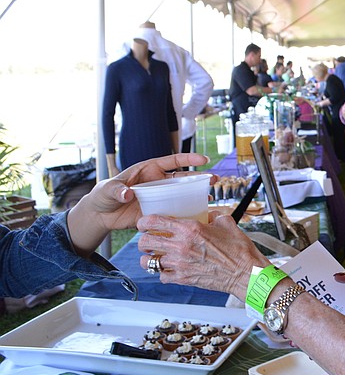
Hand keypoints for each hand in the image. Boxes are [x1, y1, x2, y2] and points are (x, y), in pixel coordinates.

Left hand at [70, 153, 210, 233]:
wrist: (100, 215)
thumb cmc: (103, 196)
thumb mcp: (108, 189)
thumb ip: (117, 190)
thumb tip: (127, 193)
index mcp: (149, 170)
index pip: (173, 161)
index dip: (189, 159)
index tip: (204, 160)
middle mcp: (158, 182)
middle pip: (183, 177)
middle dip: (200, 177)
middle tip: (214, 179)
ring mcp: (159, 197)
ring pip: (182, 194)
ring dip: (196, 195)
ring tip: (210, 197)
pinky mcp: (157, 211)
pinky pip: (174, 211)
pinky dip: (186, 212)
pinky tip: (196, 215)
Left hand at [137, 212, 267, 296]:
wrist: (245, 273)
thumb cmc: (239, 251)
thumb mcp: (227, 223)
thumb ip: (214, 216)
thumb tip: (209, 215)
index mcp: (190, 229)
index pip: (154, 222)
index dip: (144, 222)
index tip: (144, 223)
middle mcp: (181, 246)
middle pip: (145, 242)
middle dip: (143, 240)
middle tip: (148, 240)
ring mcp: (180, 264)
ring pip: (148, 262)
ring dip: (150, 258)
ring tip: (155, 256)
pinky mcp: (183, 279)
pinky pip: (161, 276)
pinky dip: (162, 273)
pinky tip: (169, 269)